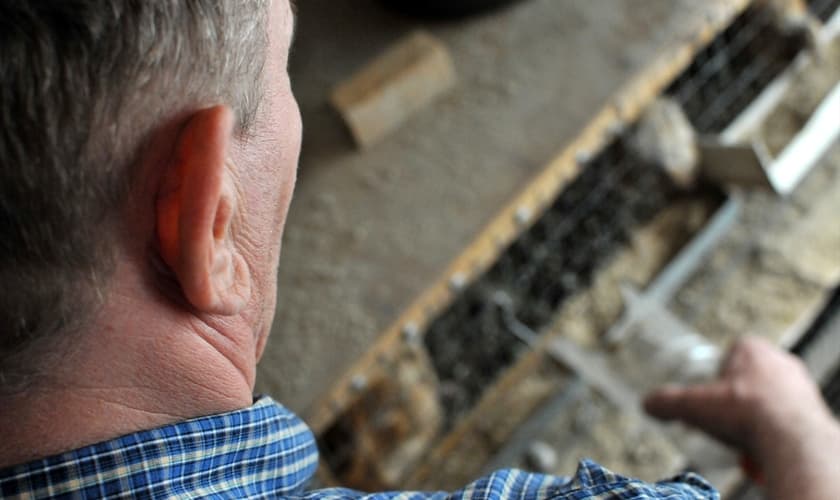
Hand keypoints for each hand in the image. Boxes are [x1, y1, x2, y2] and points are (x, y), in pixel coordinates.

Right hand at [644, 336, 839, 499]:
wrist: (790, 440)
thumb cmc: (744, 413)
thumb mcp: (692, 405)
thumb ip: (666, 402)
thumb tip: (648, 404)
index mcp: (752, 348)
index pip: (731, 353)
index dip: (718, 375)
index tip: (711, 394)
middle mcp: (781, 361)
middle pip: (750, 378)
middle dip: (736, 398)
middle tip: (724, 418)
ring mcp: (801, 384)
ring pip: (770, 398)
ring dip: (755, 415)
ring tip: (743, 435)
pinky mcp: (814, 408)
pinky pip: (787, 417)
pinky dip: (773, 430)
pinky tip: (763, 444)